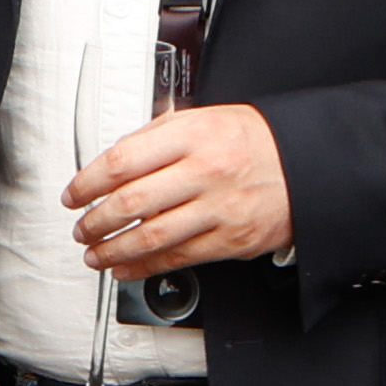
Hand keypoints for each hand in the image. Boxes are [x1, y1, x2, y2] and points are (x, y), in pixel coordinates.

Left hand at [67, 102, 292, 275]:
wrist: (310, 164)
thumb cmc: (256, 141)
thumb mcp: (207, 118)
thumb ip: (160, 135)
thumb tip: (116, 158)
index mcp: (193, 134)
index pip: (123, 161)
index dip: (88, 182)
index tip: (74, 194)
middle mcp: (205, 171)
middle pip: (131, 202)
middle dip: (96, 221)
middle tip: (81, 227)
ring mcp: (219, 208)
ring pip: (151, 236)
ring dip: (113, 250)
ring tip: (95, 253)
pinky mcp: (230, 239)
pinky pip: (178, 258)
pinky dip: (144, 267)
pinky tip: (126, 268)